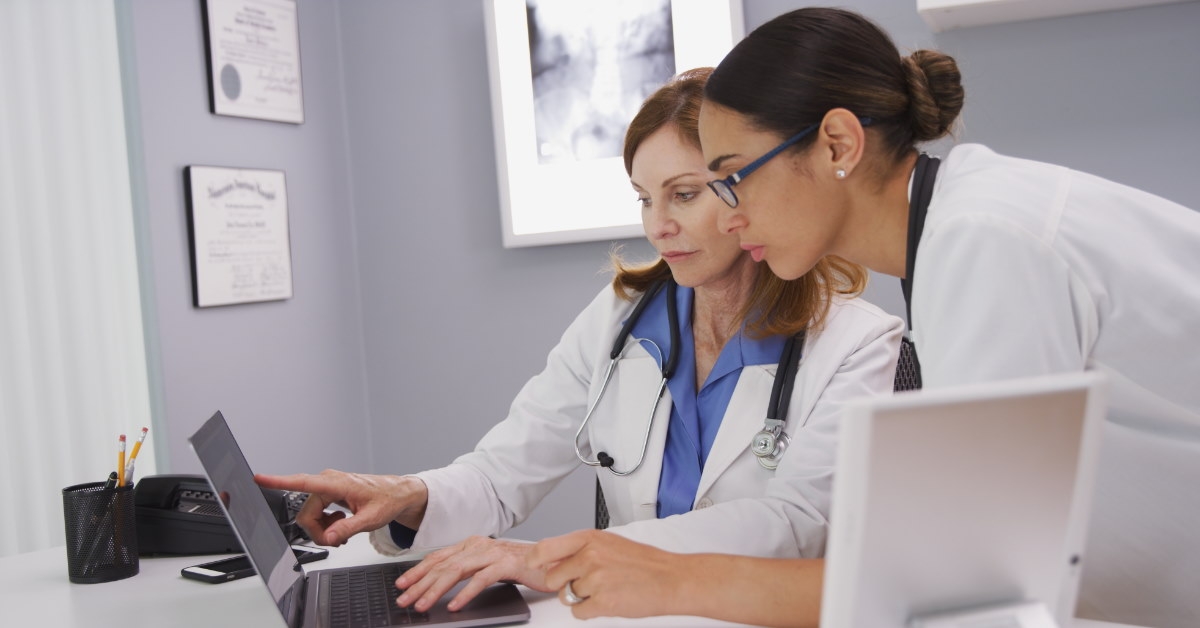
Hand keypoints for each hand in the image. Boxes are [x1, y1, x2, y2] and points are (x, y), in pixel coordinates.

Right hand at [254, 470, 426, 545]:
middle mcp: (327, 482)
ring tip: (344, 531)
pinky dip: (326, 525)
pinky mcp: (328, 494)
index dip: (278, 481)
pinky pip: (316, 515)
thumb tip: (330, 538)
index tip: (259, 478)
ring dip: (323, 529)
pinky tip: (341, 525)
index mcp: (336, 483)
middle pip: (305, 514)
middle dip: (318, 532)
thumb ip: (348, 528)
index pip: (302, 482)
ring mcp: (327, 488)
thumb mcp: (371, 519)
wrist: (397, 494)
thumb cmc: (387, 499)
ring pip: (310, 517)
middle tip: (339, 540)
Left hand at [395, 536, 553, 612]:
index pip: (439, 557)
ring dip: (435, 590)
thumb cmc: (522, 566)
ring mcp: (493, 554)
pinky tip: (454, 606)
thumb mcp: (489, 566)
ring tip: (423, 605)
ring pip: (456, 571)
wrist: (554, 560)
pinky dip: (465, 594)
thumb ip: (468, 571)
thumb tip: (442, 586)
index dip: (418, 571)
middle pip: (442, 565)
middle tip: (404, 599)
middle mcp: (480, 546)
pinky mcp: (507, 564)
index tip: (401, 584)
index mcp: (473, 544)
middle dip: (419, 584)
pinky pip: (481, 580)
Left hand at [527, 529, 687, 619]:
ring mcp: (595, 579)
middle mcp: (589, 556)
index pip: (546, 548)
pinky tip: (609, 601)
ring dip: (583, 597)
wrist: (673, 579)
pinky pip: (579, 612)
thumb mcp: (610, 544)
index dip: (534, 560)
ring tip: (608, 589)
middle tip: (588, 583)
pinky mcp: (602, 602)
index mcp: (590, 539)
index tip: (531, 565)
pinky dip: (590, 611)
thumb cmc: (645, 563)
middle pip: (553, 578)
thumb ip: (582, 549)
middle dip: (565, 584)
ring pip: (568, 596)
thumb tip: (554, 561)